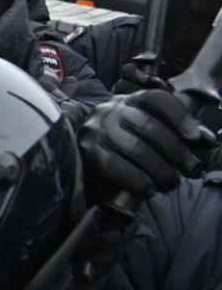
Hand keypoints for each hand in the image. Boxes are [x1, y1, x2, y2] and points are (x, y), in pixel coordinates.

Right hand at [81, 89, 211, 209]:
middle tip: (187, 169)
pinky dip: (138, 180)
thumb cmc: (125, 147)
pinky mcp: (88, 152)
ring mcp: (97, 131)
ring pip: (137, 149)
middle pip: (151, 127)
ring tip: (170, 183)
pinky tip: (149, 189)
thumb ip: (176, 131)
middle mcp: (111, 111)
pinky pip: (118, 167)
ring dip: (160, 171)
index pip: (157, 100)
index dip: (180, 117)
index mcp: (129, 101)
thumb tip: (207, 139)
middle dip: (175, 152)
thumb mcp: (147, 130)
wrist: (82, 161)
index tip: (195, 138)